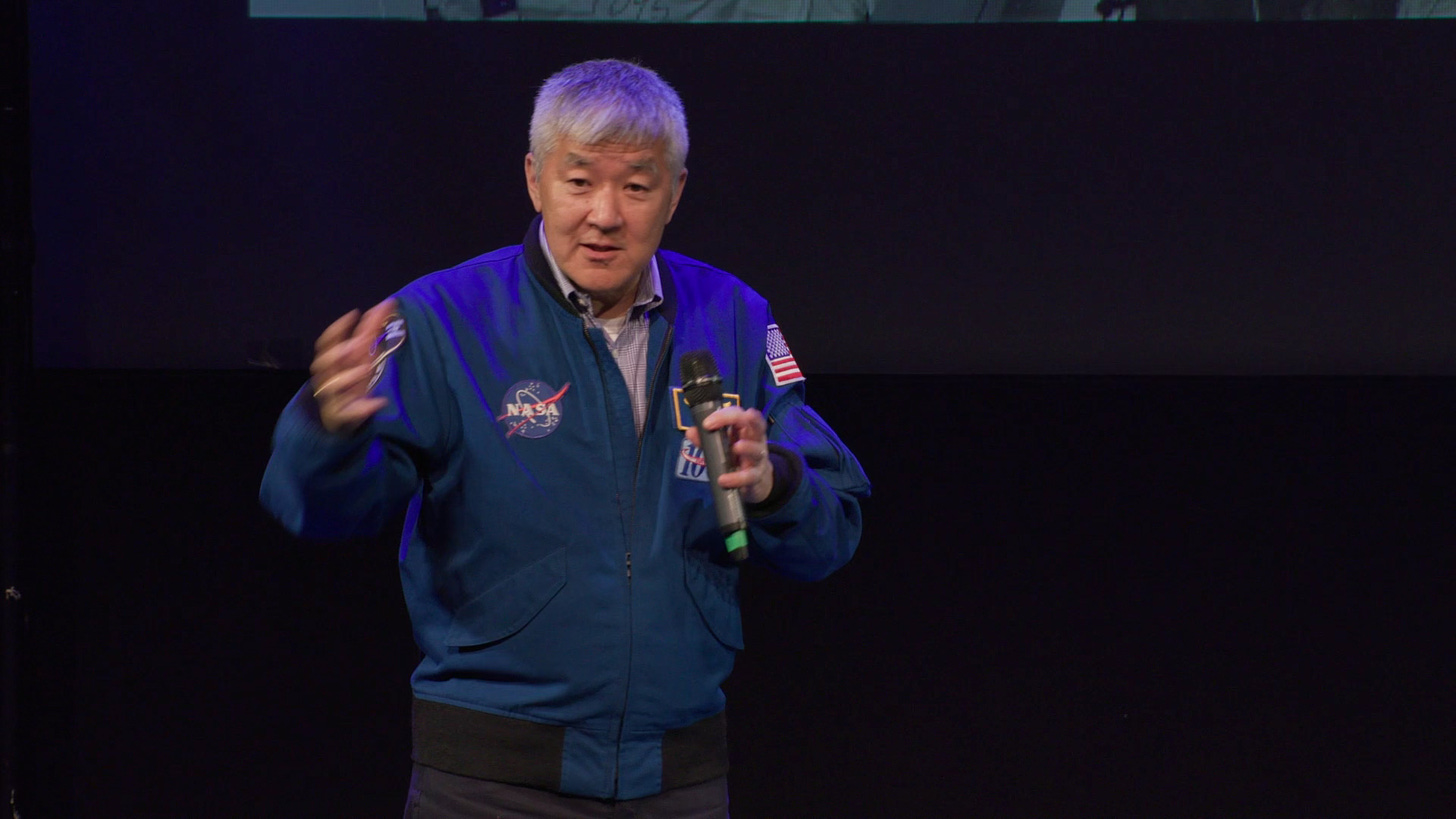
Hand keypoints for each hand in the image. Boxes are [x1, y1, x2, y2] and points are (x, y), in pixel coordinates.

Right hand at [309, 298, 396, 433]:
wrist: (338, 417)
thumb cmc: (351, 380)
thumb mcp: (362, 355)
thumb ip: (372, 331)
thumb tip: (387, 304)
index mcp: (333, 361)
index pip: (327, 342)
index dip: (338, 328)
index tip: (354, 314)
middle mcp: (329, 376)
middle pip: (325, 361)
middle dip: (338, 352)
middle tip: (357, 344)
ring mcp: (333, 396)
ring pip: (332, 386)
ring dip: (348, 377)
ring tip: (366, 370)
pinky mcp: (341, 415)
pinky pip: (347, 413)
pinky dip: (362, 409)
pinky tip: (379, 402)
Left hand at [685, 406, 773, 503]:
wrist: (753, 481)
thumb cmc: (736, 457)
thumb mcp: (720, 447)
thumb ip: (706, 440)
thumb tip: (690, 432)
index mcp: (746, 428)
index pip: (738, 414)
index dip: (724, 415)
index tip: (706, 423)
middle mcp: (756, 439)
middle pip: (757, 423)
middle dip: (746, 419)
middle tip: (731, 422)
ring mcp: (759, 457)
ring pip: (757, 449)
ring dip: (748, 447)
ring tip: (736, 448)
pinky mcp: (757, 476)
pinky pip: (750, 476)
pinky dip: (737, 478)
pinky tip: (724, 480)